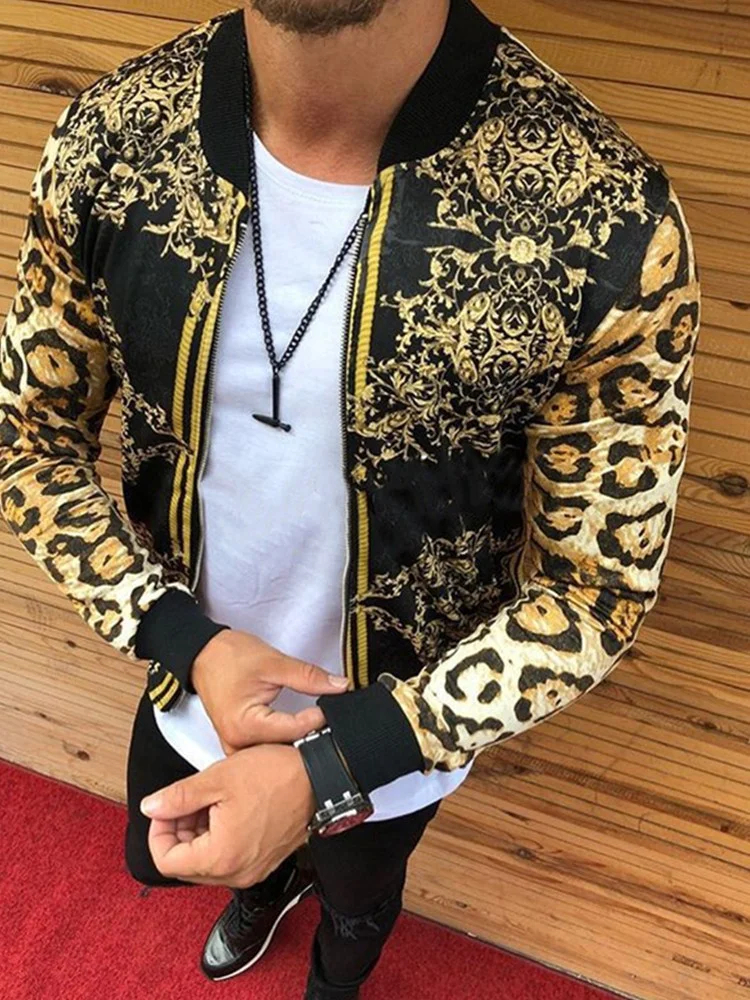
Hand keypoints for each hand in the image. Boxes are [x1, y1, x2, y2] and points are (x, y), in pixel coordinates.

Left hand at [141, 743, 315, 888]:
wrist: (321, 777)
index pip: (166, 861)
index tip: (165, 809)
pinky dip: (219, 837)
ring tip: (210, 800)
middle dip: (179, 831)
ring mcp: (253, 869)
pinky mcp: (264, 861)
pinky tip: (226, 808)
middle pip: (186, 864)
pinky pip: (229, 858)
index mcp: (221, 857)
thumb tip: (152, 807)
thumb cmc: (278, 775)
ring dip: (198, 833)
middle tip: (187, 800)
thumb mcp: (218, 778)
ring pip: (207, 861)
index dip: (158, 832)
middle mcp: (237, 873)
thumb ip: (178, 797)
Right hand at [191, 628, 348, 754]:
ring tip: (312, 725)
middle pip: (285, 748)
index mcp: (245, 726)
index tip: (332, 707)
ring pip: (276, 753)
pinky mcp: (238, 743)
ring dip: (296, 741)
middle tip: (328, 720)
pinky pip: (265, 750)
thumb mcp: (274, 662)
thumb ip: (309, 677)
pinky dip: (282, 741)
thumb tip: (339, 686)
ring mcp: (235, 746)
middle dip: (309, 735)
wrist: (204, 654)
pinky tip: (294, 731)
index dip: (318, 719)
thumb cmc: (229, 657)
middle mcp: (237, 743)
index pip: (294, 731)